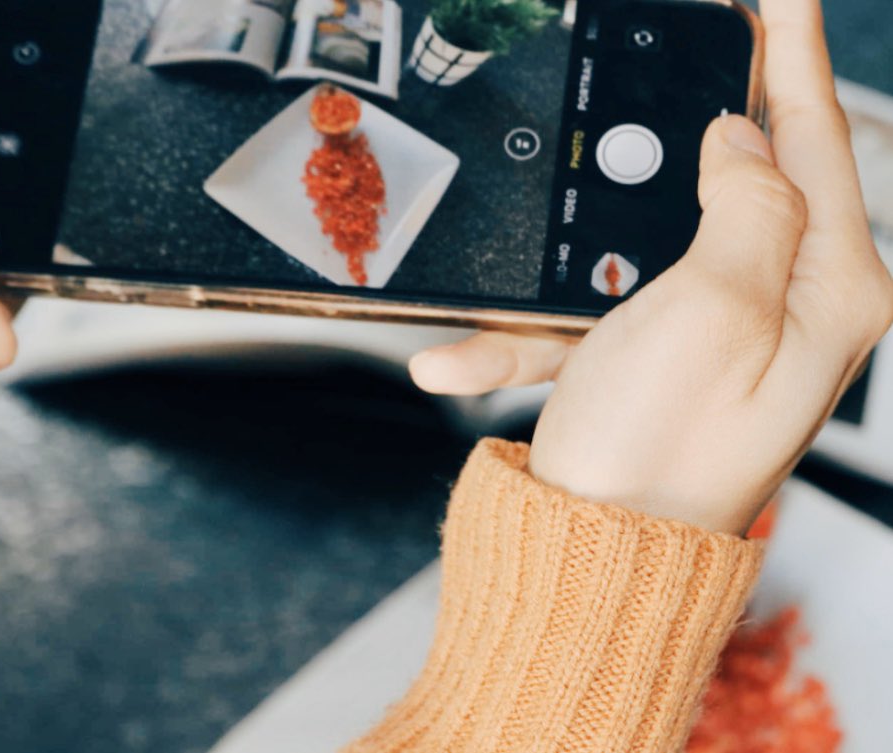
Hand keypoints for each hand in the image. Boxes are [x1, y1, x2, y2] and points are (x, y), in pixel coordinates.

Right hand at [410, 0, 892, 534]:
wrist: (587, 560)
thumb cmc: (656, 453)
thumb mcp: (715, 308)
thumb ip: (745, 204)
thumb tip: (740, 140)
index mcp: (826, 289)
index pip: (815, 134)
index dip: (789, 50)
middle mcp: (783, 307)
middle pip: (743, 173)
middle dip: (701, 113)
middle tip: (689, 47)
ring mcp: (715, 333)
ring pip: (649, 234)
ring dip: (582, 236)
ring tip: (556, 191)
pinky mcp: (654, 357)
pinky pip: (590, 313)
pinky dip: (529, 329)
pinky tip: (461, 359)